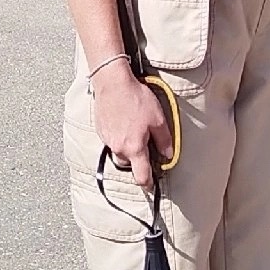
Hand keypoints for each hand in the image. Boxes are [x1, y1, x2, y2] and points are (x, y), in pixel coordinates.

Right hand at [93, 66, 173, 191]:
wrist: (113, 83)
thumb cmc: (137, 100)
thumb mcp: (158, 119)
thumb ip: (164, 140)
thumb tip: (168, 155)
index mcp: (134, 148)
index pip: (141, 175)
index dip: (148, 183)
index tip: (151, 185)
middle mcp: (119, 148)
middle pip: (129, 163)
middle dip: (137, 158)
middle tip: (145, 144)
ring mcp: (107, 140)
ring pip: (119, 151)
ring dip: (127, 147)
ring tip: (134, 129)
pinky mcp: (101, 131)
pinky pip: (111, 140)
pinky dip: (118, 136)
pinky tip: (124, 121)